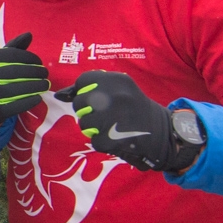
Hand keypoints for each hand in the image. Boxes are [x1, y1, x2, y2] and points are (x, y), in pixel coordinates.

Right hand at [0, 31, 48, 129]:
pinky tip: (38, 97)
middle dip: (38, 72)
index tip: (39, 62)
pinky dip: (32, 100)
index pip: (15, 55)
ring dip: (39, 86)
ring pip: (23, 88)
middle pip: (20, 71)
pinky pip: (21, 104)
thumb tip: (29, 34)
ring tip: (45, 85)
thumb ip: (13, 47)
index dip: (31, 58)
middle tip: (45, 74)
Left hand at [55, 70, 191, 171]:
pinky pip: (94, 140)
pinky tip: (117, 138)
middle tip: (105, 116)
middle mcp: (114, 96)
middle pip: (80, 102)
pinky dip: (103, 142)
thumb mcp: (120, 91)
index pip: (84, 81)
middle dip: (87, 111)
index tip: (96, 99)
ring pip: (84, 123)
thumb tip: (59, 95)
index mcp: (117, 80)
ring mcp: (113, 117)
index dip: (85, 92)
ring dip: (94, 128)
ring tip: (112, 126)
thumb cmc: (135, 110)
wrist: (163, 133)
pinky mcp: (112, 138)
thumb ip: (91, 89)